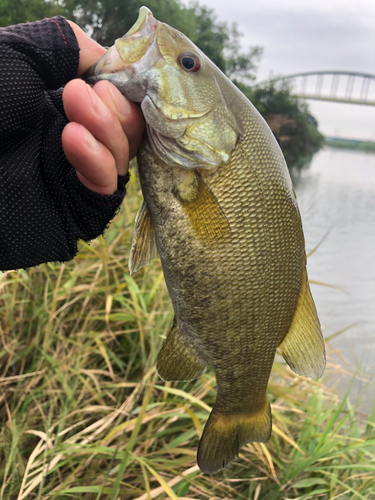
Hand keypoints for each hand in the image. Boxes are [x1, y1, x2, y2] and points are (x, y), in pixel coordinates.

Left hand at [62, 22, 144, 194]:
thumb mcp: (23, 53)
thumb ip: (71, 47)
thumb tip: (115, 64)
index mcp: (64, 101)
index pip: (119, 96)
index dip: (132, 84)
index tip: (131, 70)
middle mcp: (77, 136)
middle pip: (131, 126)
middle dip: (121, 106)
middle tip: (92, 90)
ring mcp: (76, 174)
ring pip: (125, 156)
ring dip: (110, 127)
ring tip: (76, 101)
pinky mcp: (75, 206)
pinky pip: (107, 188)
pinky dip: (99, 162)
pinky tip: (74, 138)